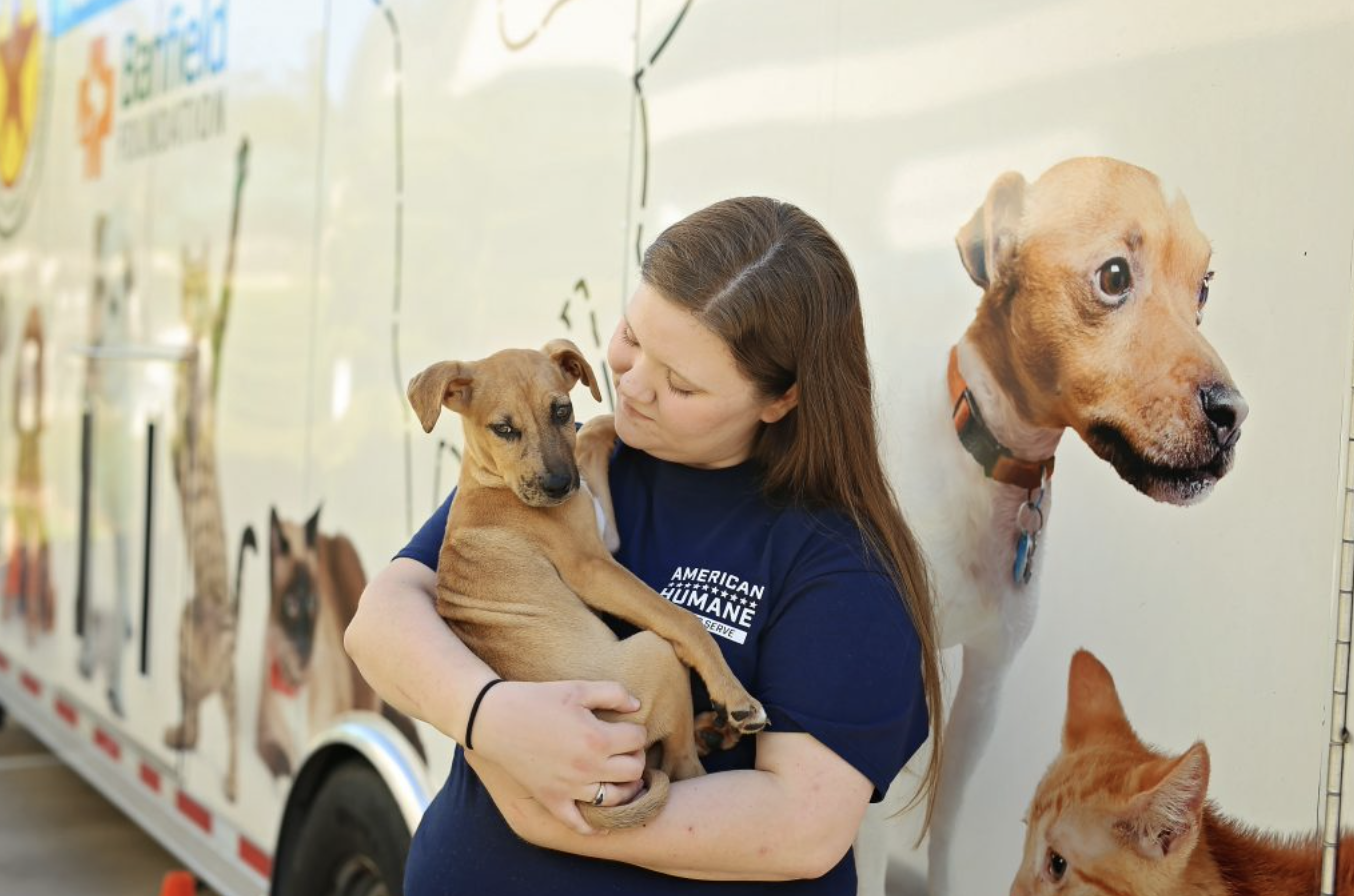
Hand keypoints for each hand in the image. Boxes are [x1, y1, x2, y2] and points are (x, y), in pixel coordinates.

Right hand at [469, 679, 647, 833]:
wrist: (495, 719)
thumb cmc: (537, 699)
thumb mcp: (577, 688)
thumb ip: (613, 693)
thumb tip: (637, 707)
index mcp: (597, 738)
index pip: (638, 740)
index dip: (637, 731)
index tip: (628, 727)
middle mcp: (588, 768)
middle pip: (634, 771)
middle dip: (636, 758)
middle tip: (626, 750)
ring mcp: (570, 788)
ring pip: (616, 799)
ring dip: (626, 789)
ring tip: (622, 778)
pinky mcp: (552, 800)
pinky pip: (579, 824)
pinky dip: (595, 827)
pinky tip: (604, 821)